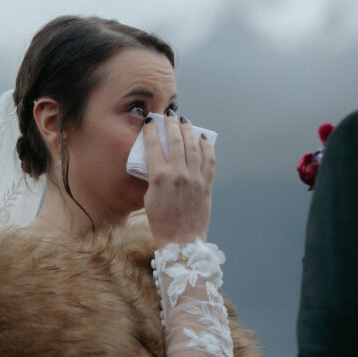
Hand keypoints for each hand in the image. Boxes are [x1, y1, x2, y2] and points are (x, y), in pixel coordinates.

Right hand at [142, 113, 215, 247]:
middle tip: (168, 116)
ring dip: (188, 130)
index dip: (151, 131)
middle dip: (170, 124)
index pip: (153, 146)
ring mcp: (194, 178)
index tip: (150, 122)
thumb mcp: (148, 198)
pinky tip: (203, 137)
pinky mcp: (206, 184)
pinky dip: (206, 146)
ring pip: (192, 146)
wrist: (181, 240)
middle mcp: (178, 174)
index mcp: (159, 177)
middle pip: (175, 140)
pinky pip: (209, 159)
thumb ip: (153, 177)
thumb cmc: (161, 222)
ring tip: (184, 121)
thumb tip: (157, 161)